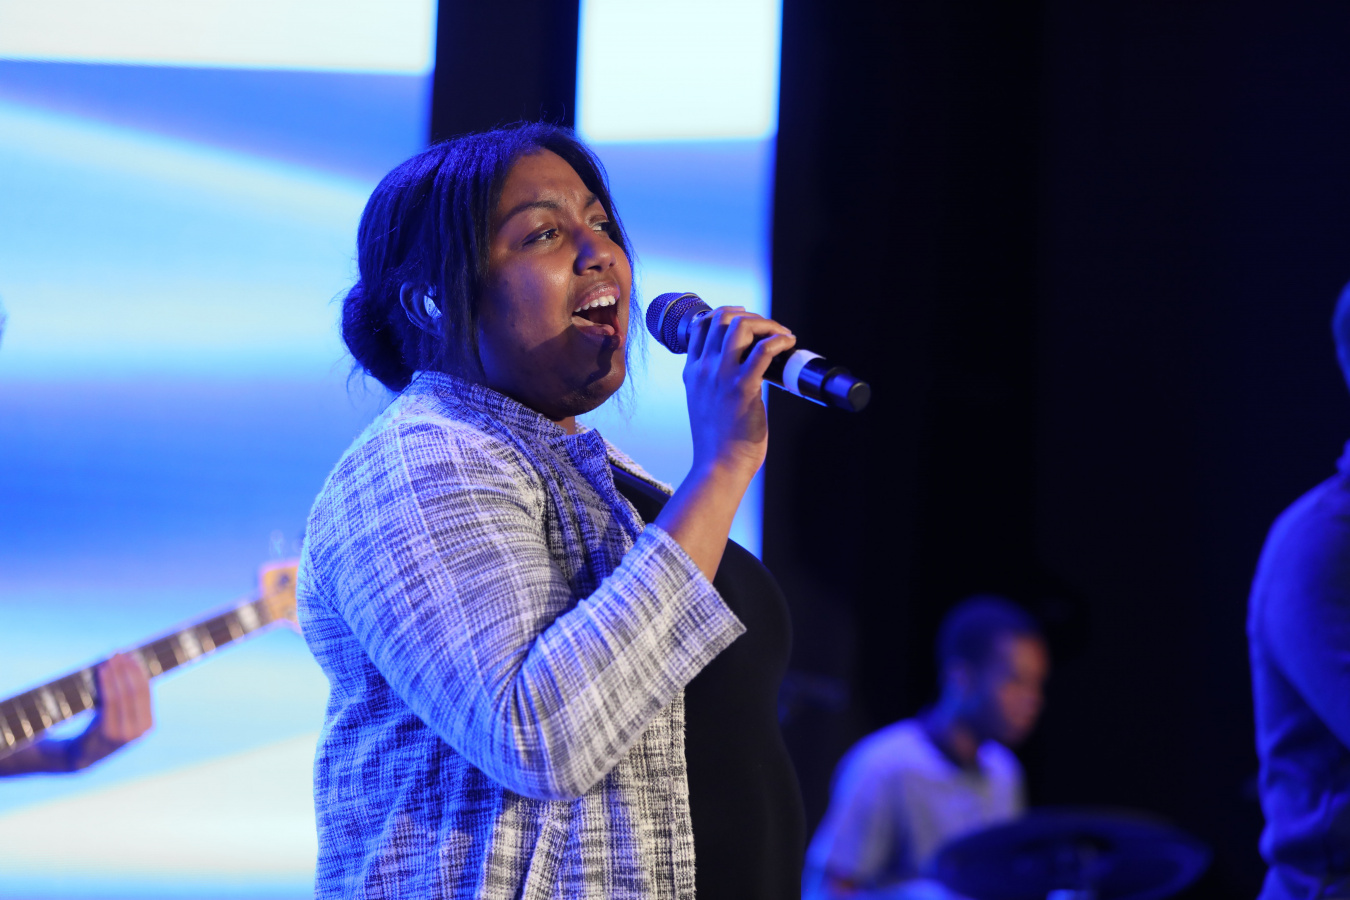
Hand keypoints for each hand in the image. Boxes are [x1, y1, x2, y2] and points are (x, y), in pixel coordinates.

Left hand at [73, 652, 153, 768]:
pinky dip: (107, 684)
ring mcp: (125, 733)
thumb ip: (129, 698)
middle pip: (136, 692)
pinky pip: (109, 702)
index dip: (139, 672)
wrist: (82, 756)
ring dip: (116, 673)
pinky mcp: (108, 732)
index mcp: (149, 725)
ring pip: (123, 695)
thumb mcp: (121, 716)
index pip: (146, 692)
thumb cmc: (101, 728)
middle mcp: (140, 730)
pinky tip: (102, 672)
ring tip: (109, 659)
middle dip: (127, 669)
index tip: (130, 656)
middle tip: (118, 654)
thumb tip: (129, 662)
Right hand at [682, 306, 795, 478]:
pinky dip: (779, 340)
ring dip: (767, 323)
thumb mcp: (704, 402)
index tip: (749, 323)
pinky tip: (789, 343)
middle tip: (769, 329)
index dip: (728, 314)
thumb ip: (714, 382)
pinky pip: (763, 351)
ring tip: (781, 334)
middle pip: (722, 317)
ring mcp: (721, 377)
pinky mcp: (743, 389)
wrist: (719, 466)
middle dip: (751, 315)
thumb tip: (744, 367)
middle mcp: (704, 369)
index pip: (702, 324)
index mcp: (693, 371)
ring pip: (741, 326)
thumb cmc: (718, 440)